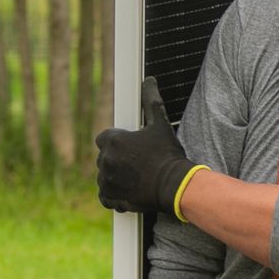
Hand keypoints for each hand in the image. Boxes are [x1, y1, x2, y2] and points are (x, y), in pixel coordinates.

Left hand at [95, 77, 196, 213]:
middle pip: (105, 158)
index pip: (104, 138)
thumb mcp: (161, 125)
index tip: (130, 147)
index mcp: (113, 141)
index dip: (117, 142)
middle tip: (137, 163)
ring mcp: (106, 181)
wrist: (175, 185)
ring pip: (104, 176)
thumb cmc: (168, 154)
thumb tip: (149, 81)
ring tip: (136, 177)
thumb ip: (151, 101)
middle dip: (117, 159)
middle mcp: (106, 161)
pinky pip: (105, 195)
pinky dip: (114, 194)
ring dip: (115, 176)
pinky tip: (129, 190)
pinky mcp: (110, 197)